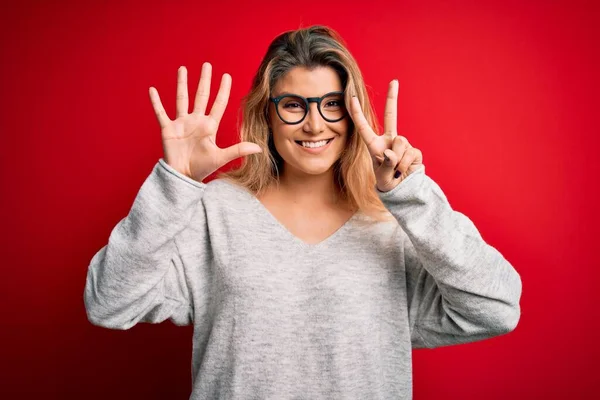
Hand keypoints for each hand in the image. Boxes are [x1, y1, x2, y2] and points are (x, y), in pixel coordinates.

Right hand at [149, 63, 261, 181]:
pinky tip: (153, 90)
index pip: (218, 103)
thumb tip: (259, 148)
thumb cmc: (202, 168)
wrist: (183, 176)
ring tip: (183, 69)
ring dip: (182, 84)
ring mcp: (182, 123)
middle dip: (204, 80)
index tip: (227, 76)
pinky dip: (156, 102)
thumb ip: (238, 150)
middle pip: (201, 96)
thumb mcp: (221, 157)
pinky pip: (161, 113)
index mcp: (209, 126)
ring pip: (182, 99)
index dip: (223, 90)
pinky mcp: (168, 129)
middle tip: (207, 65)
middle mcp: (196, 121)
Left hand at [349, 80, 422, 191]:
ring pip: (400, 144)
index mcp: (375, 145)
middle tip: (394, 81)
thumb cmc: (388, 183)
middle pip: (391, 116)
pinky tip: (405, 171)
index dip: (357, 113)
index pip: (364, 127)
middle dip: (392, 98)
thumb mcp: (382, 177)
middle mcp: (389, 141)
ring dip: (398, 161)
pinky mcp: (414, 151)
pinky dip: (405, 166)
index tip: (352, 98)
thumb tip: (391, 152)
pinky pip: (409, 154)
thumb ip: (386, 165)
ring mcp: (402, 144)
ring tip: (396, 171)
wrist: (404, 192)